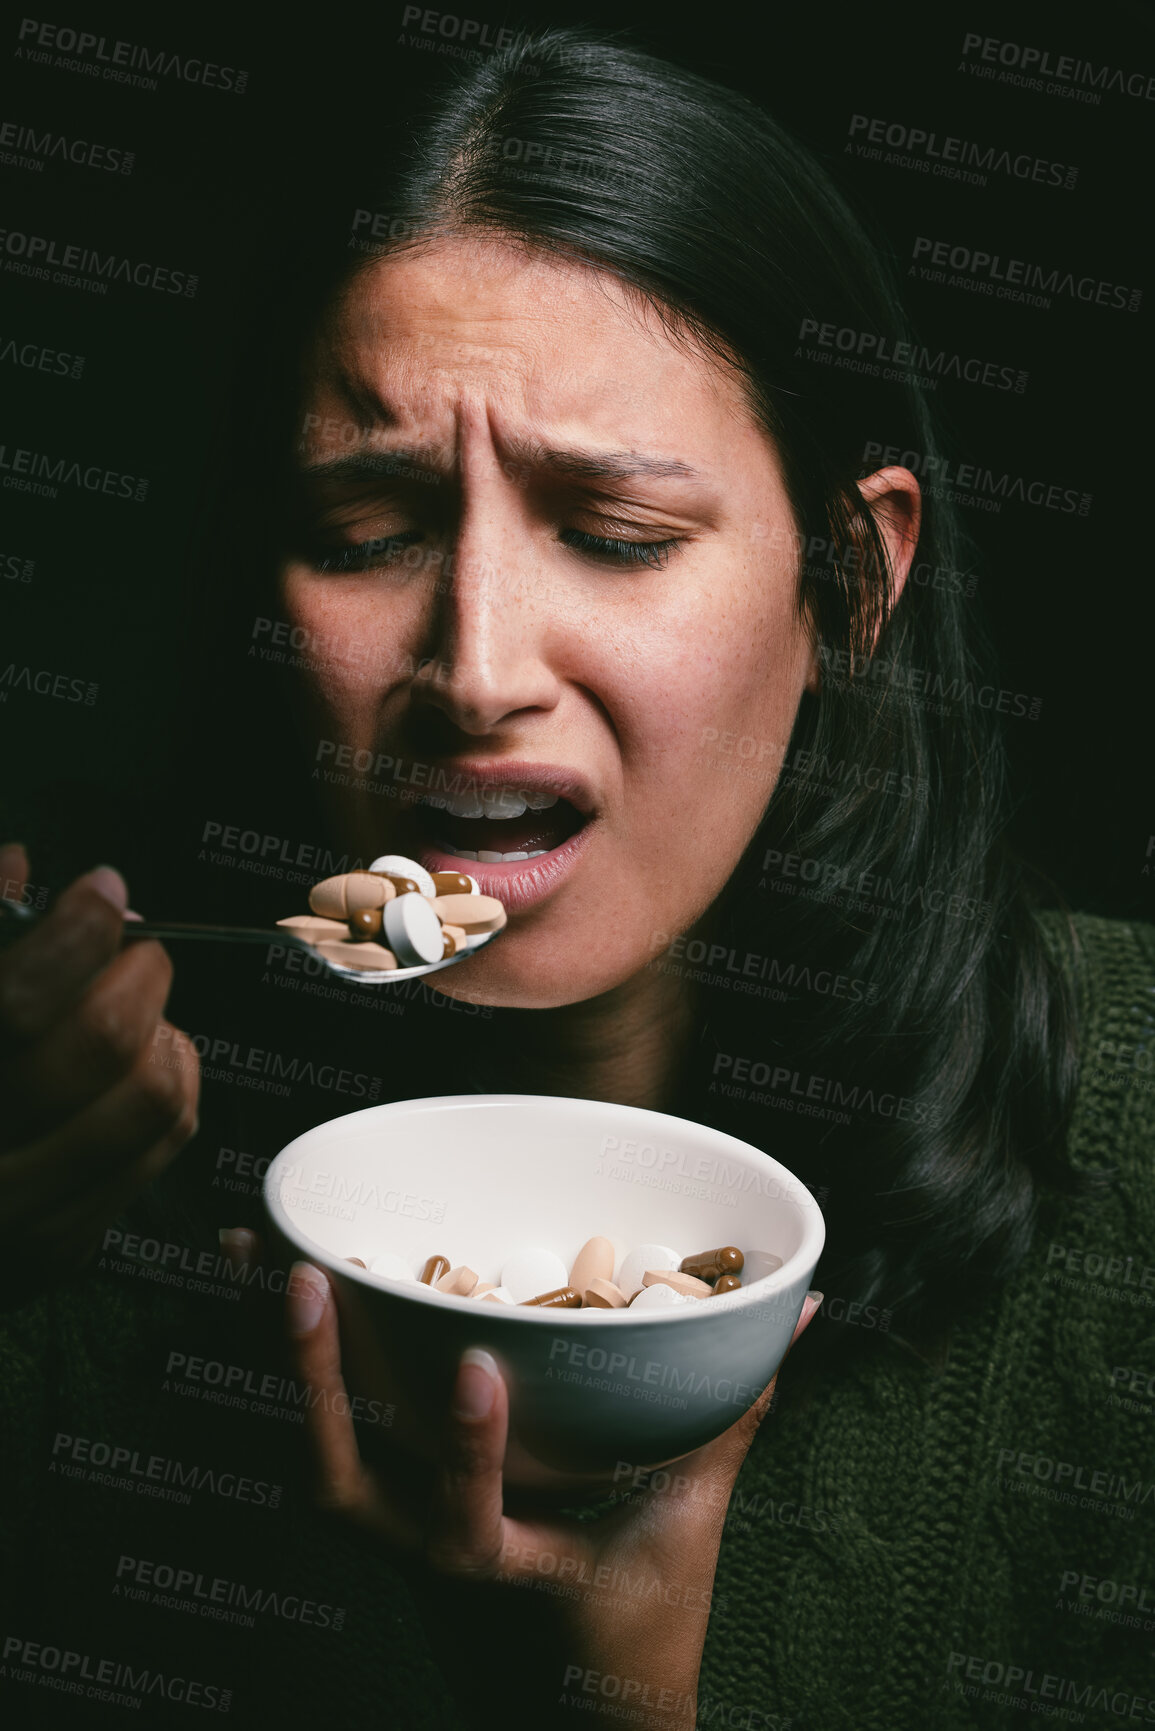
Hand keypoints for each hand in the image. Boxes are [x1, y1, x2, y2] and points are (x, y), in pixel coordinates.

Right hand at [0, 843, 199, 1301]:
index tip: (98, 892)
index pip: (19, 998)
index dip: (76, 929)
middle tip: (131, 950)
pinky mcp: (61, 1243)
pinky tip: (143, 1061)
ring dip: (162, 1030)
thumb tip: (18, 865)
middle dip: (137, 971)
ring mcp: (18, 1211)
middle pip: (103, 1040)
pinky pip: (164, 1144)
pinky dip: (173, 1081)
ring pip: (151, 1094)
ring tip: (134, 1010)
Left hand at [285, 1257, 820, 1727]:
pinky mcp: (379, 1521)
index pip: (468, 1528)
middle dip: (313, 1382)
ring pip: (310, 1457)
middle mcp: (430, 1562)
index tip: (478, 1367)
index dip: (469, 1456)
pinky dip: (287, 1373)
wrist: (565, 1730)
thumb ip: (731, 1419)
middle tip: (298, 1274)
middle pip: (340, 1486)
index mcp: (508, 1577)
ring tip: (244, 1256)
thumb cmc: (635, 1636)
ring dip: (273, 1362)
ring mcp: (392, 1543)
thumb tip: (797, 1310)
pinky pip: (320, 1443)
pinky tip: (260, 1301)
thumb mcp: (688, 1530)